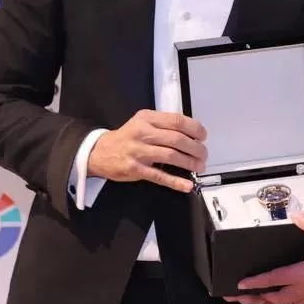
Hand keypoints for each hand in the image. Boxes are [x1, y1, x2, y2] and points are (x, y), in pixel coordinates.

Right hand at [88, 110, 206, 192]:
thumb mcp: (143, 122)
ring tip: (199, 166)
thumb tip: (192, 132)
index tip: (203, 136)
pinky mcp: (135, 169)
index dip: (194, 129)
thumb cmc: (127, 137)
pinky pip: (159, 176)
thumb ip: (164, 124)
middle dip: (195, 148)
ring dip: (190, 163)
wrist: (99, 152)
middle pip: (177, 139)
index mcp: (147, 118)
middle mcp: (143, 133)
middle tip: (203, 154)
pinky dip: (175, 181)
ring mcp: (138, 152)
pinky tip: (187, 184)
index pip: (176, 121)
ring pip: (171, 156)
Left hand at [223, 211, 303, 303]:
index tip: (240, 286)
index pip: (273, 280)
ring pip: (289, 303)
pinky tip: (292, 302)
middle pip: (276, 297)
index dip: (255, 283)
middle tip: (242, 300)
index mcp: (302, 275)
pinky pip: (302, 303)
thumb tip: (295, 215)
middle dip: (257, 298)